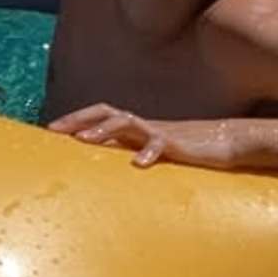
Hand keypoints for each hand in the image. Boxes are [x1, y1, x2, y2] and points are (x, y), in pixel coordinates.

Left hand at [53, 104, 243, 170]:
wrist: (227, 142)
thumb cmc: (187, 151)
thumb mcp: (151, 152)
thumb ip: (130, 154)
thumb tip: (102, 164)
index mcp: (136, 128)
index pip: (101, 115)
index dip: (76, 119)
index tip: (50, 130)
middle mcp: (143, 126)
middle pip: (107, 112)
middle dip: (79, 119)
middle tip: (55, 130)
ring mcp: (160, 132)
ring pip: (128, 123)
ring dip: (104, 130)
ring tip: (85, 141)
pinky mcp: (178, 144)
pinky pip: (161, 145)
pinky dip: (148, 153)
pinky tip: (138, 164)